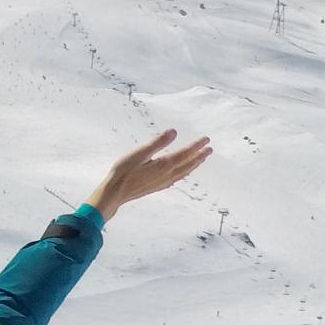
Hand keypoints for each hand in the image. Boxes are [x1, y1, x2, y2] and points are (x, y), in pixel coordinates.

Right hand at [84, 127, 211, 218]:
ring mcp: (163, 182)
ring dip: (194, 165)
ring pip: (184, 172)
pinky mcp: (158, 186)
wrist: (115, 193)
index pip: (185, 153)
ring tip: (201, 159)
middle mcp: (167, 174)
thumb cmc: (124, 171)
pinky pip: (177, 178)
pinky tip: (182, 174)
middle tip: (209, 149)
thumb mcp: (139, 153)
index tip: (206, 139)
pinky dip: (184, 173)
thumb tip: (174, 132)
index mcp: (164, 164)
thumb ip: (157, 142)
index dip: (196, 145)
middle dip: (199, 155)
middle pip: (188, 164)